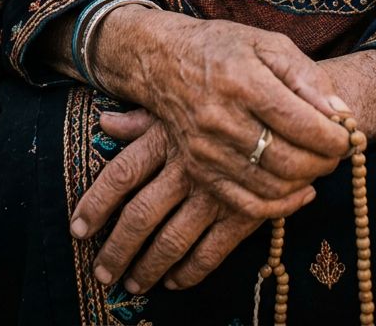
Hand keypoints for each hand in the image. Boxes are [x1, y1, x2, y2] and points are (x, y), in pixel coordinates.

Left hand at [71, 108, 273, 292]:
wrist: (297, 102)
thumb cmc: (234, 92)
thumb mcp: (186, 93)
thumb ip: (145, 116)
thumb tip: (105, 122)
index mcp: (167, 135)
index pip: (121, 175)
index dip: (96, 205)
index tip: (78, 230)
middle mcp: (186, 166)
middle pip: (140, 217)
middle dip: (117, 249)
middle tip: (102, 273)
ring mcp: (216, 192)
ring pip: (172, 240)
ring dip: (148, 267)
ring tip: (133, 284)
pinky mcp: (245, 211)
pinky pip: (211, 252)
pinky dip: (190, 271)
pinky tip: (175, 282)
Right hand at [92, 11, 350, 219]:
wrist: (163, 62)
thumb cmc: (223, 47)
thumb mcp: (268, 43)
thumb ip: (307, 76)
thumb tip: (341, 114)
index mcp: (242, 81)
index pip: (299, 123)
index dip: (334, 137)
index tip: (349, 135)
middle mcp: (221, 120)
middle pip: (288, 161)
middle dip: (325, 162)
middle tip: (338, 151)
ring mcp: (207, 151)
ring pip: (272, 187)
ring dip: (307, 182)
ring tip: (319, 163)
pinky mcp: (200, 172)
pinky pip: (248, 205)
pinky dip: (282, 206)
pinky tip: (300, 190)